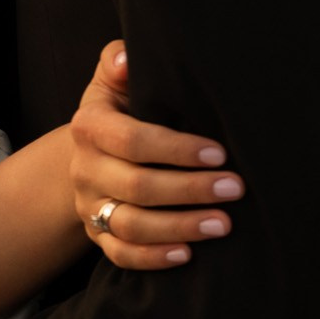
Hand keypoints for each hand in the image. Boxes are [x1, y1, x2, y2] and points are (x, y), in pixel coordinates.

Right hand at [69, 40, 243, 272]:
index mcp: (89, 126)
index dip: (176, 148)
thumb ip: (117, 61)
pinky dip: (152, 258)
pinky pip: (121, 254)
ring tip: (223, 224)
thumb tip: (125, 60)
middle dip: (189, 189)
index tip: (219, 152)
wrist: (92, 152)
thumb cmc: (119, 108)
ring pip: (131, 225)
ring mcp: (89, 205)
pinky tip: (188, 255)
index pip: (132, 140)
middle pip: (136, 186)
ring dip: (180, 227)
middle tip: (235, 189)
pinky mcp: (97, 235)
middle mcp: (84, 169)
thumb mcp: (113, 81)